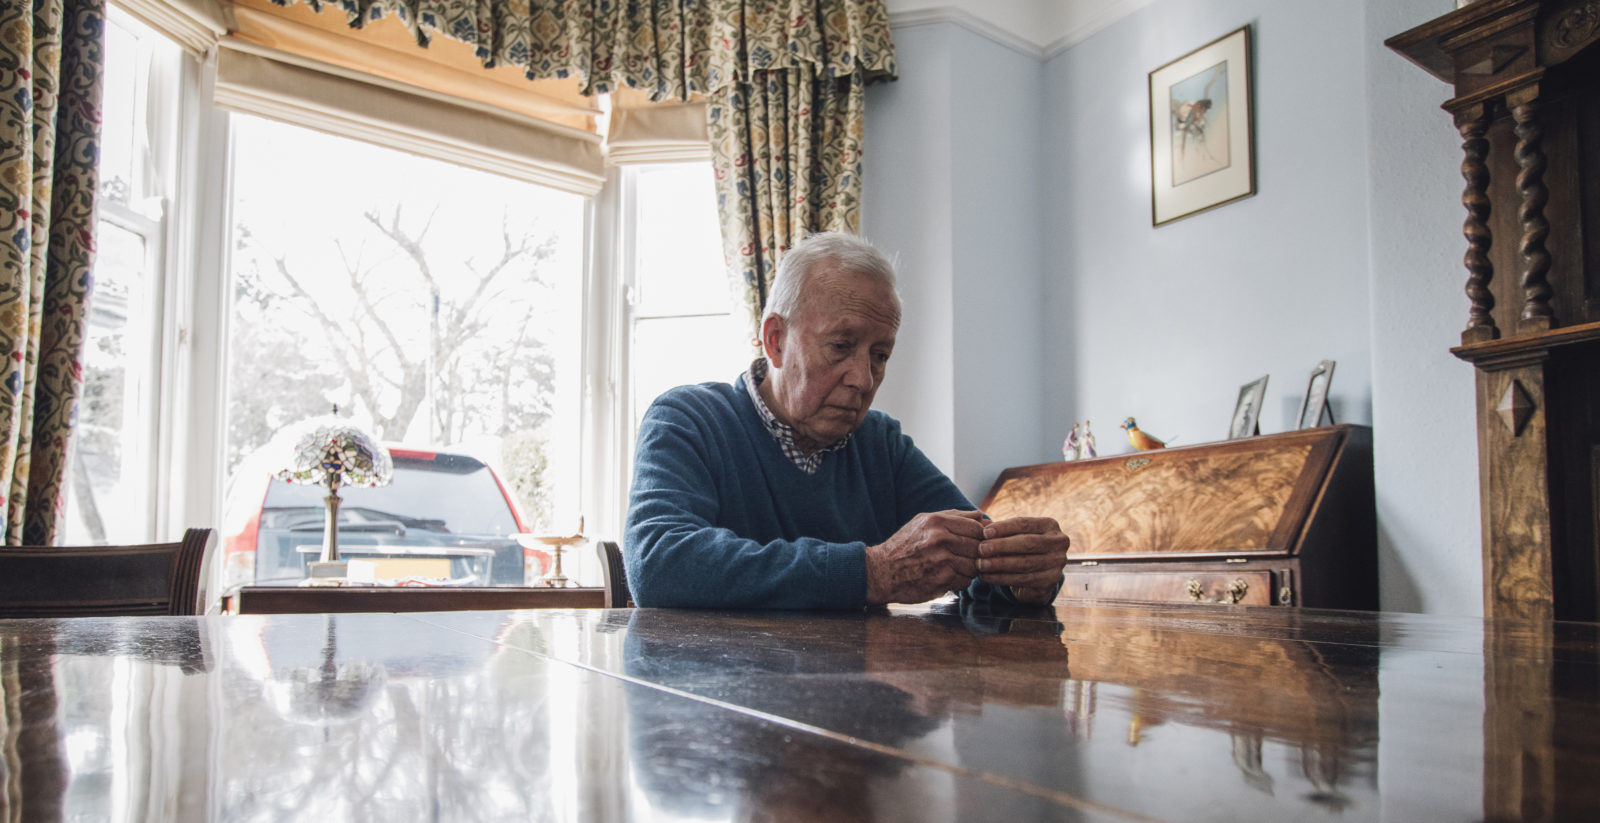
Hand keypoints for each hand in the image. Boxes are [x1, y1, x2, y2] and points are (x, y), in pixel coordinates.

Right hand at [865, 510, 984, 603]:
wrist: (880, 572)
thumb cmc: (904, 546)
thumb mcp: (923, 522)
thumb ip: (953, 516)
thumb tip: (980, 515)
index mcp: (936, 522)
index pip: (976, 527)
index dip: (980, 536)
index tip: (975, 542)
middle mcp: (940, 539)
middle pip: (978, 547)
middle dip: (976, 554)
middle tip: (966, 557)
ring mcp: (941, 560)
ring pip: (975, 565)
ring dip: (969, 569)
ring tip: (956, 568)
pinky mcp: (941, 580)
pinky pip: (965, 581)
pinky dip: (960, 581)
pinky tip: (948, 578)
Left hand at [977, 517, 1069, 603]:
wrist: (1036, 574)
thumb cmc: (1021, 548)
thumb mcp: (1015, 535)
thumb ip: (1001, 530)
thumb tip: (981, 525)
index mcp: (1050, 525)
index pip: (1025, 524)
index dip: (1004, 528)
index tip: (985, 532)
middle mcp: (1058, 542)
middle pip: (1027, 543)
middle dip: (1002, 546)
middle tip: (981, 549)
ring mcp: (1057, 562)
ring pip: (1025, 563)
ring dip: (1000, 564)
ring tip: (981, 564)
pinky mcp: (1051, 581)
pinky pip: (1023, 579)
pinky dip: (1002, 578)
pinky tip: (987, 577)